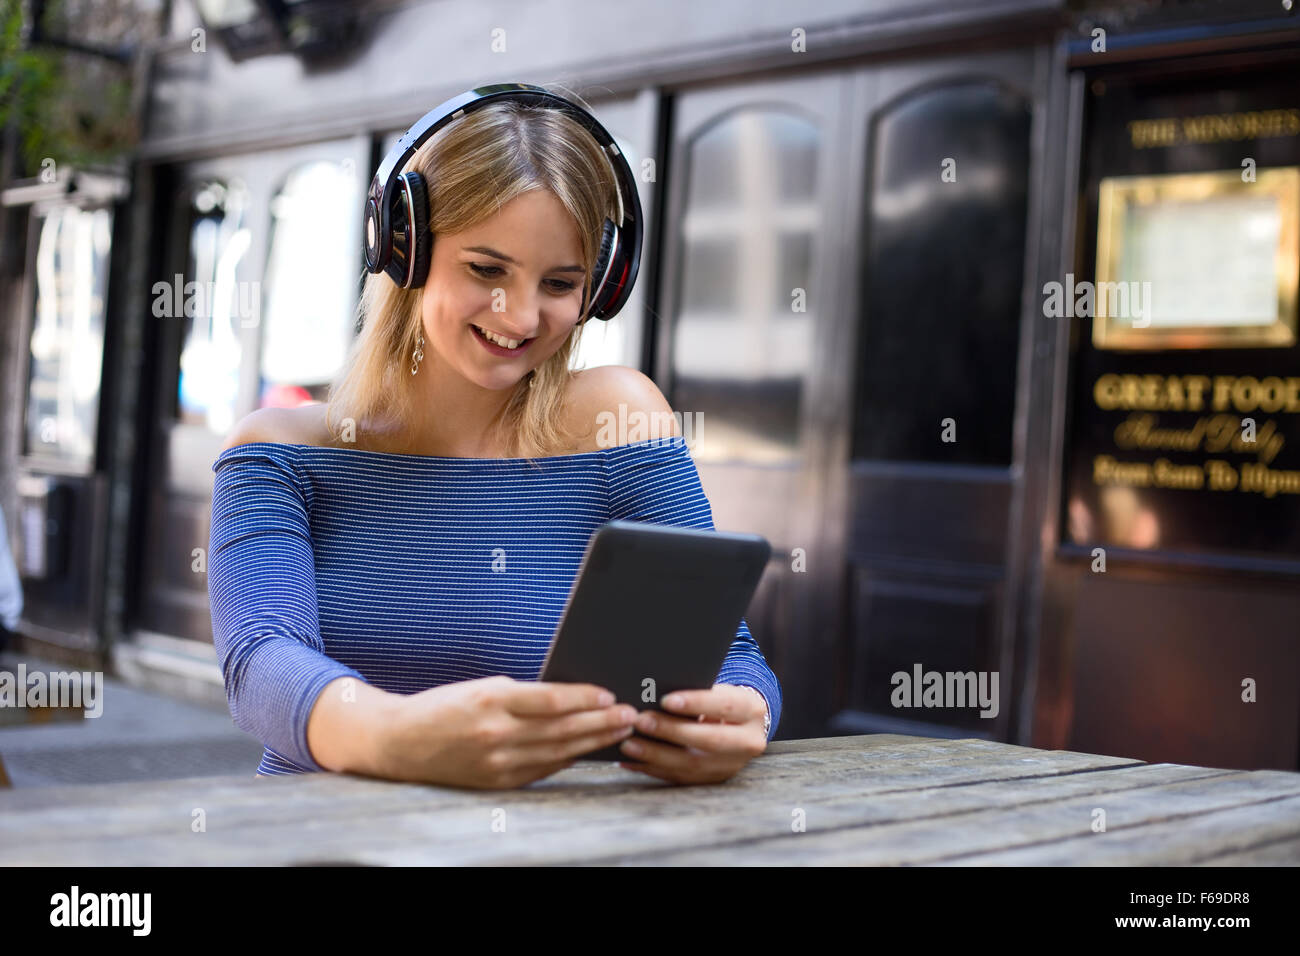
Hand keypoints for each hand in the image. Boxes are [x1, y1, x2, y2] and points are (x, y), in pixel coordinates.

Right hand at [379, 675, 637, 788]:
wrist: (401, 742)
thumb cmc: (444, 706)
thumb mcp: (481, 688)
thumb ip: (522, 695)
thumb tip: (569, 698)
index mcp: (492, 701)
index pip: (551, 700)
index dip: (585, 698)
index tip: (610, 694)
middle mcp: (496, 733)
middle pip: (562, 728)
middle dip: (601, 722)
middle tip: (630, 715)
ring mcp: (497, 762)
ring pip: (558, 751)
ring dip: (593, 742)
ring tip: (618, 731)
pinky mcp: (497, 782)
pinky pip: (541, 770)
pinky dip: (567, 760)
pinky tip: (585, 751)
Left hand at [617, 683, 767, 783]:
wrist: (744, 726)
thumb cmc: (722, 701)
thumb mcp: (720, 691)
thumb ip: (698, 692)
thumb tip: (656, 692)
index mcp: (752, 711)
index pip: (724, 706)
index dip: (696, 703)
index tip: (666, 699)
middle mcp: (748, 742)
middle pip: (709, 740)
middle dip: (672, 731)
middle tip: (641, 721)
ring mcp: (732, 766)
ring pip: (693, 765)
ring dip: (657, 755)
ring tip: (629, 745)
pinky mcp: (714, 780)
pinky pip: (681, 778)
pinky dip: (653, 769)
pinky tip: (632, 761)